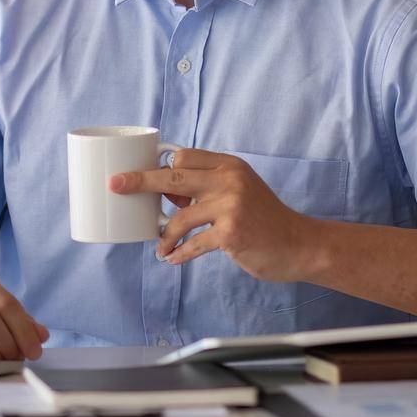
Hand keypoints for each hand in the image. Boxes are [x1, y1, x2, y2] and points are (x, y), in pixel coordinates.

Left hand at [109, 148, 315, 282]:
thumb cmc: (264, 219)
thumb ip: (207, 187)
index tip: (137, 175)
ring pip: (180, 217)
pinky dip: (179, 254)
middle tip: (117, 186)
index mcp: (229, 165)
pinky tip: (173, 259)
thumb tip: (166, 196)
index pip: (185, 157)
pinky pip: (193, 244)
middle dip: (140, 181)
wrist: (299, 244)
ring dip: (165, 236)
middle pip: (174, 177)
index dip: (159, 168)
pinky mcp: (231, 232)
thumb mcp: (239, 191)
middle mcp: (230, 179)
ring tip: (161, 248)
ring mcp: (231, 205)